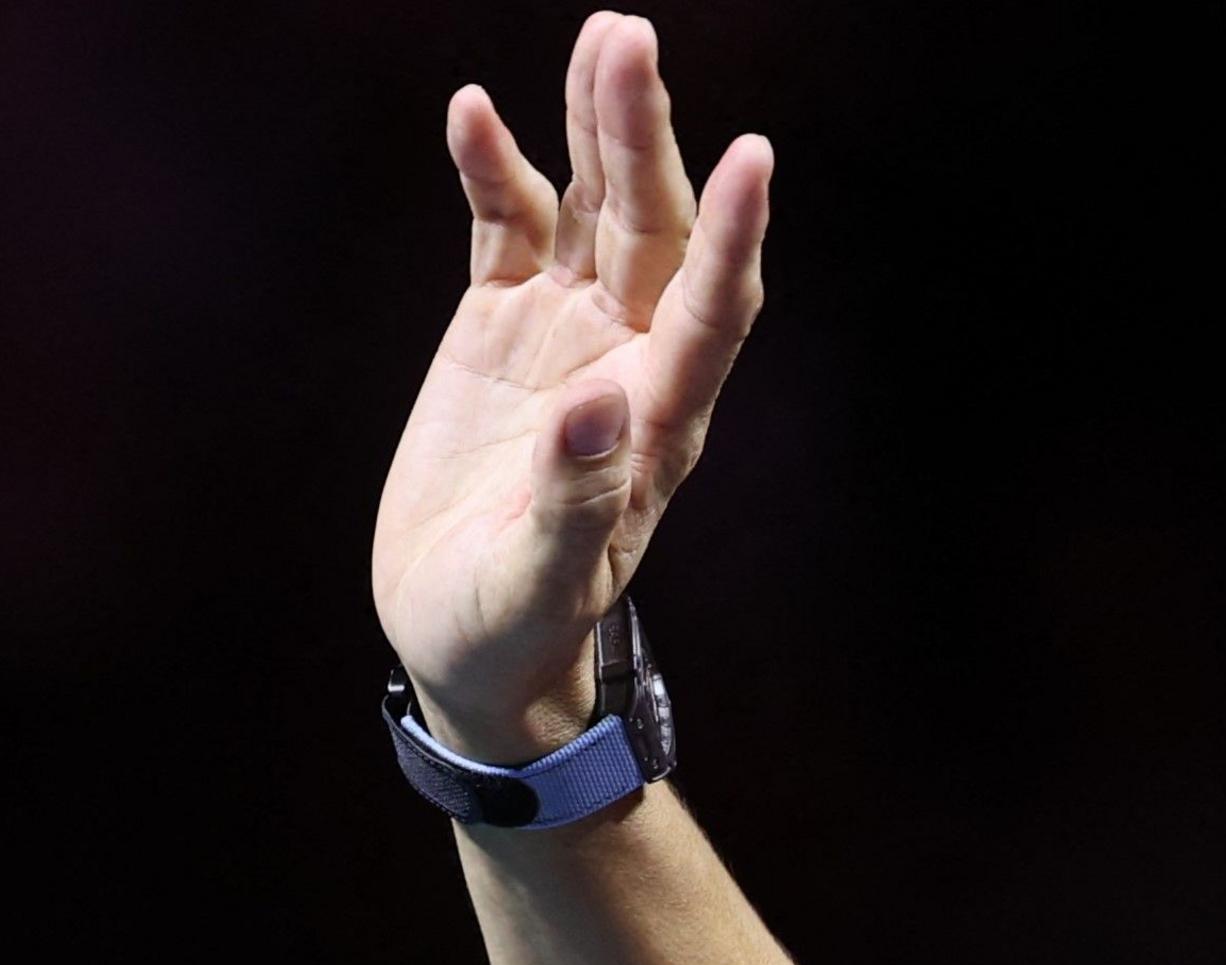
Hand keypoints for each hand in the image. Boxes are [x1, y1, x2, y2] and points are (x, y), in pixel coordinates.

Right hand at [370, 13, 769, 761]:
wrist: (469, 642)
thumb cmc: (516, 629)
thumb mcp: (541, 584)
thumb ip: (574, 501)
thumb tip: (596, 407)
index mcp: (658, 421)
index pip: (714, 308)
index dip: (732, 234)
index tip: (756, 154)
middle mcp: (628, 358)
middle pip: (655, 229)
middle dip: (645, 137)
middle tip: (629, 39)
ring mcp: (567, 331)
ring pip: (596, 209)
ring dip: (598, 127)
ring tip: (605, 37)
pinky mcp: (502, 323)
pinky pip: (507, 227)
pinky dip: (494, 170)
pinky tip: (473, 109)